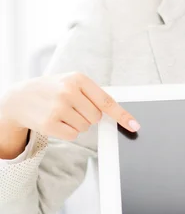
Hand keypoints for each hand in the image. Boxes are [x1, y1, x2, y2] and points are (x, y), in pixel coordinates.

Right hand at [0, 72, 138, 141]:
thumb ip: (92, 95)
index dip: (122, 115)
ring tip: (61, 112)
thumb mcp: (72, 82)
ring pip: (85, 127)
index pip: (106, 101)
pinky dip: (68, 131)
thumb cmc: (53, 89)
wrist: (21, 97)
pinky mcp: (50, 123)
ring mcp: (59, 107)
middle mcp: (69, 91)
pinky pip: (73, 135)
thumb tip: (113, 113)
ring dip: (76, 123)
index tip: (135, 126)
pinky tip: (56, 121)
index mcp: (78, 78)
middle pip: (96, 117)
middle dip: (87, 116)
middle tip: (71, 108)